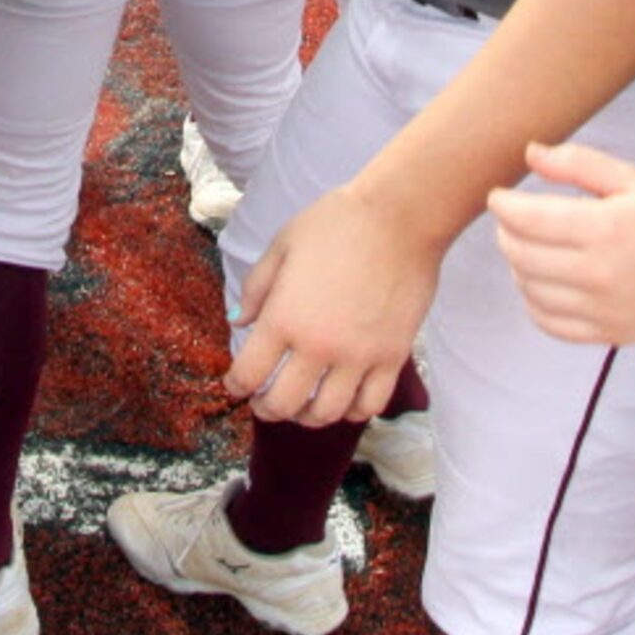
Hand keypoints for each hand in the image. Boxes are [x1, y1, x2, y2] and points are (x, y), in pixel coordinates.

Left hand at [224, 185, 440, 426]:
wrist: (398, 218)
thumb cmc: (336, 223)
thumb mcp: (282, 245)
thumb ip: (257, 287)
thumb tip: (238, 322)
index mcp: (284, 317)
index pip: (248, 374)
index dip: (235, 385)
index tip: (236, 384)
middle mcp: (318, 345)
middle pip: (284, 404)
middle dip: (267, 409)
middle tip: (264, 402)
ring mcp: (358, 355)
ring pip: (327, 413)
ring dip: (308, 416)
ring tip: (303, 405)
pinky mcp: (392, 356)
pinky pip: (369, 404)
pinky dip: (352, 410)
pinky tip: (343, 398)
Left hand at [488, 141, 634, 346]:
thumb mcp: (633, 180)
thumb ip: (579, 163)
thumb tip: (530, 152)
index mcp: (605, 227)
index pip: (527, 219)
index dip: (501, 205)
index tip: (498, 196)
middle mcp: (600, 272)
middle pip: (520, 254)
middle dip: (506, 232)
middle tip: (513, 220)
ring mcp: (602, 309)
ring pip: (529, 289)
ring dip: (518, 265)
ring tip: (531, 248)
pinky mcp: (606, 334)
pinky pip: (548, 323)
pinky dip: (533, 301)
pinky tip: (543, 282)